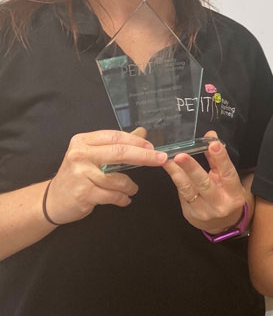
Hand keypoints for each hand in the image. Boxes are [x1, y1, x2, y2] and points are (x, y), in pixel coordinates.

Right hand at [44, 128, 166, 224]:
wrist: (52, 200)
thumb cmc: (77, 175)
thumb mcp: (93, 154)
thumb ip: (117, 144)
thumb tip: (143, 132)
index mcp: (83, 141)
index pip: (115, 137)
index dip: (137, 141)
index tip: (152, 147)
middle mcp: (80, 155)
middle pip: (120, 152)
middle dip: (144, 156)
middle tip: (160, 159)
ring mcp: (81, 175)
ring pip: (118, 178)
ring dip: (130, 185)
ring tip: (132, 189)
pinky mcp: (83, 194)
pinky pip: (112, 195)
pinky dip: (123, 198)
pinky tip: (124, 199)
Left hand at [162, 131, 247, 232]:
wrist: (221, 223)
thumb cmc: (226, 195)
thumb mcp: (227, 179)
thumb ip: (218, 159)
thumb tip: (210, 136)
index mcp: (234, 193)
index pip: (228, 173)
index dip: (221, 158)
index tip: (213, 144)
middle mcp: (219, 204)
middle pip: (205, 184)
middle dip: (192, 168)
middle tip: (181, 155)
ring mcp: (203, 211)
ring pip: (188, 189)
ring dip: (177, 172)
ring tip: (168, 159)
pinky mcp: (190, 213)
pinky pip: (181, 193)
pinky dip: (175, 178)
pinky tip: (169, 167)